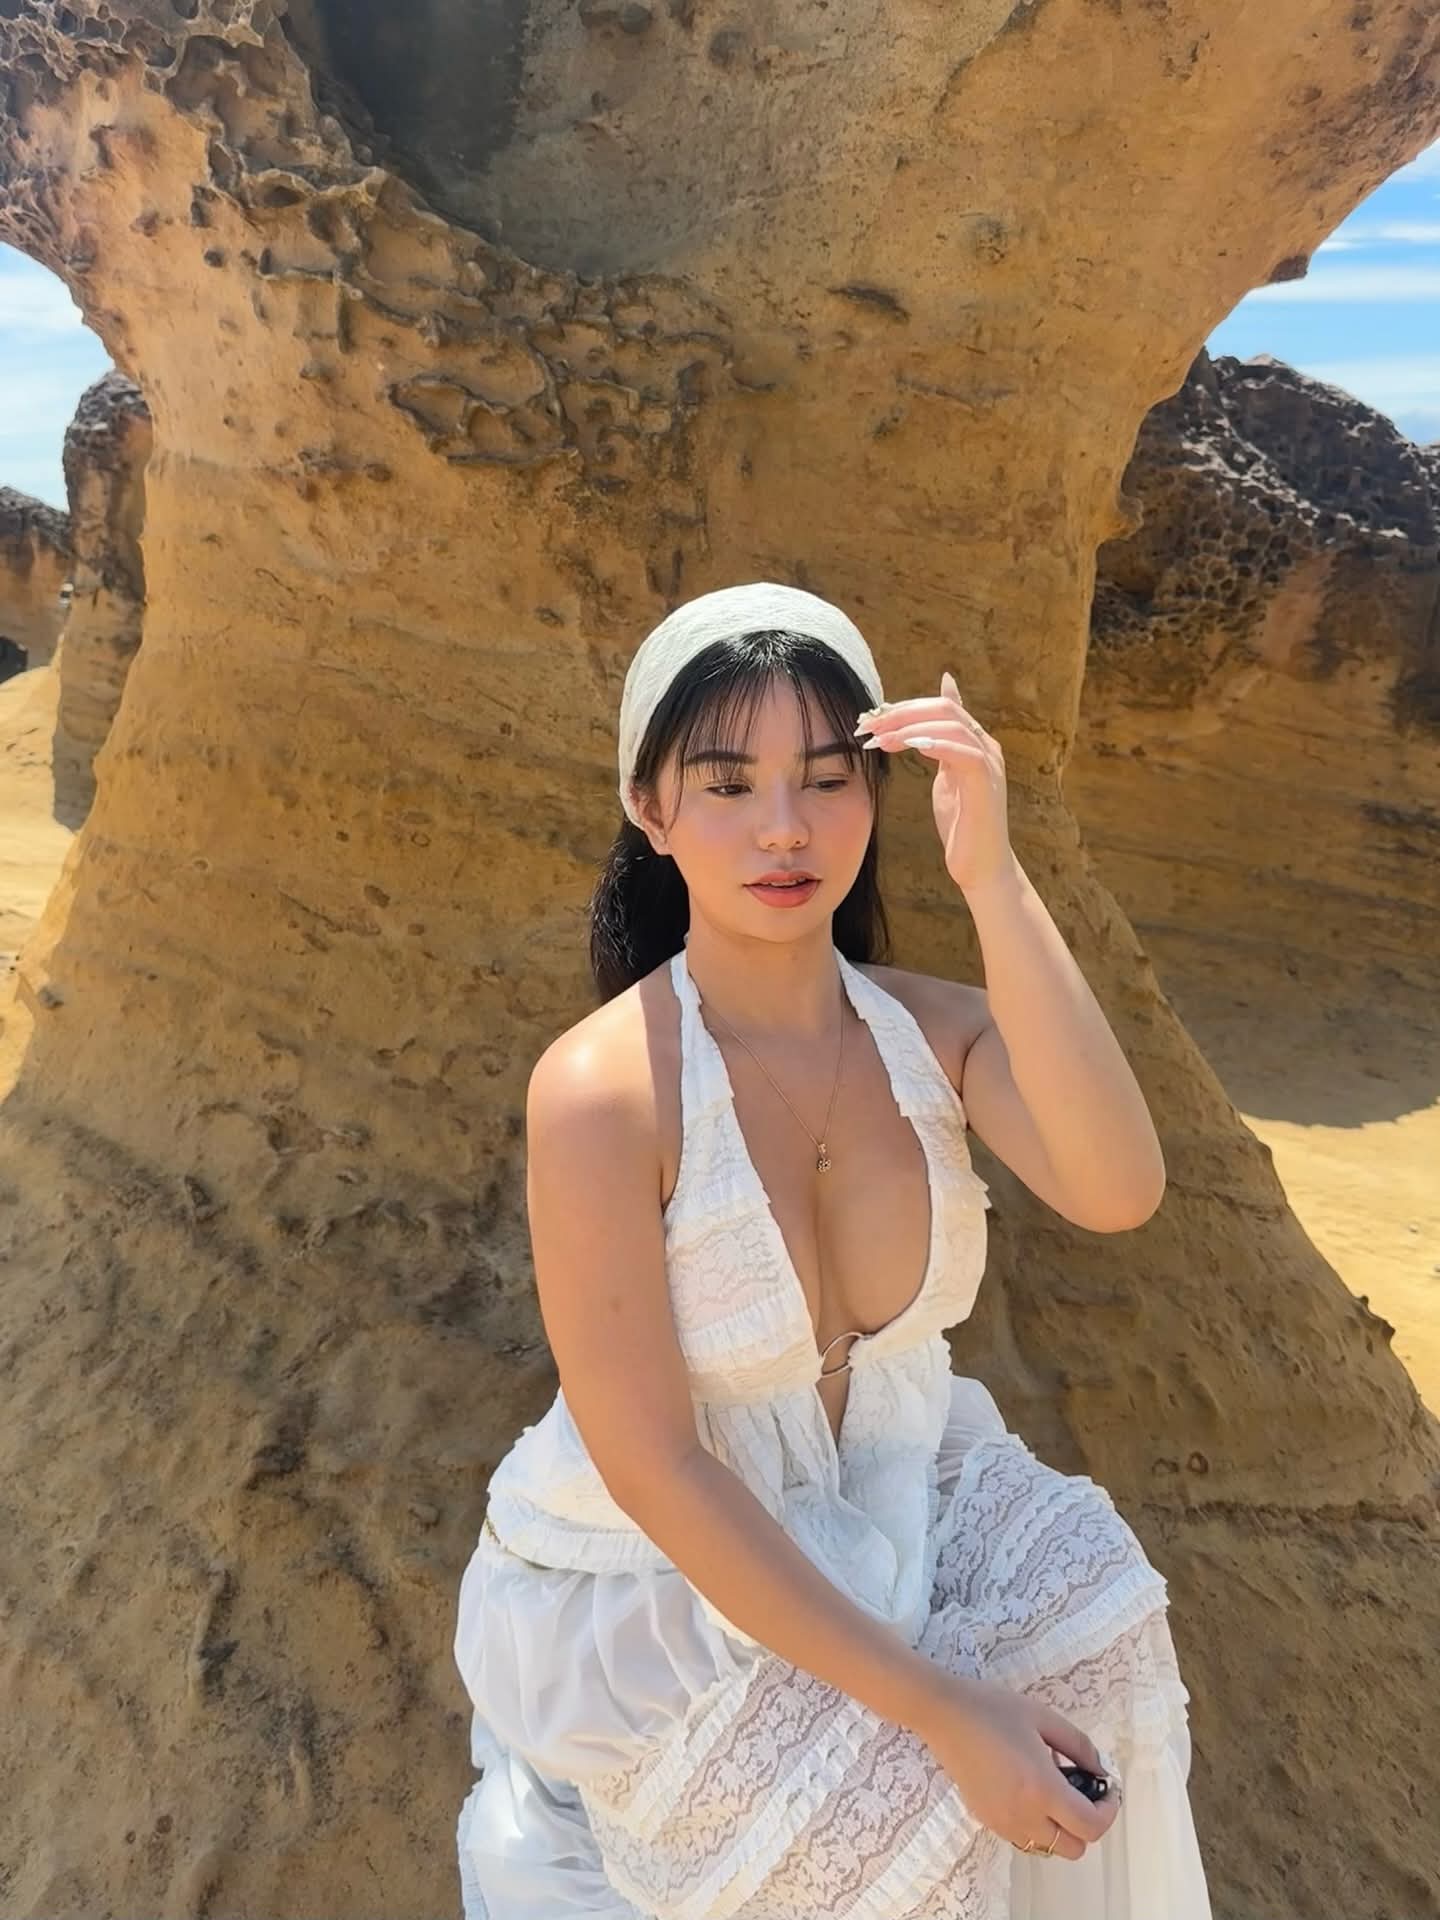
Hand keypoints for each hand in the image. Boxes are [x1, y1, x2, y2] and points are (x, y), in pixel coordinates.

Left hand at [854, 670, 1016, 894]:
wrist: (982, 866)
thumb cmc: (961, 825)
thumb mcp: (945, 778)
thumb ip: (936, 747)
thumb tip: (921, 725)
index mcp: (975, 743)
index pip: (941, 706)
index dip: (904, 707)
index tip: (871, 719)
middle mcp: (986, 747)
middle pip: (945, 709)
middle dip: (902, 713)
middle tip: (869, 726)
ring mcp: (990, 765)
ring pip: (953, 725)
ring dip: (910, 728)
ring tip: (880, 740)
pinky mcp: (986, 786)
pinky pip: (966, 754)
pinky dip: (937, 745)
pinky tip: (912, 746)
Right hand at [918, 1673, 1120, 1860]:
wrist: (944, 1714)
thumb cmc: (992, 1708)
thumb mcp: (1043, 1716)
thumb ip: (1079, 1745)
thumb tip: (1098, 1769)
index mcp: (1042, 1788)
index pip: (1090, 1826)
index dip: (1108, 1811)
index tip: (1107, 1790)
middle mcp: (1024, 1815)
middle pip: (1074, 1848)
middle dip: (1087, 1824)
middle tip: (1084, 1791)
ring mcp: (1003, 1822)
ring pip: (1048, 1847)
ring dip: (1061, 1828)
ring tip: (1054, 1791)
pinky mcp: (986, 1820)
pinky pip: (1024, 1837)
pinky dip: (1037, 1826)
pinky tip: (1029, 1792)